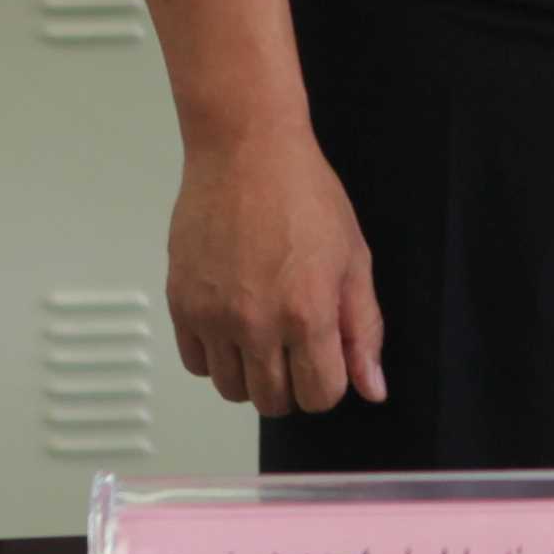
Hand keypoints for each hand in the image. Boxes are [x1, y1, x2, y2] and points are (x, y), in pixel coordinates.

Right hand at [168, 131, 383, 415]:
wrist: (245, 152)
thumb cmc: (302, 193)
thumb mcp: (354, 259)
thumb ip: (364, 330)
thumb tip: (372, 387)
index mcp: (307, 314)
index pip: (319, 395)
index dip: (329, 384)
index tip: (327, 364)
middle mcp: (256, 323)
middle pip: (273, 401)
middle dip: (292, 385)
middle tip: (297, 350)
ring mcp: (213, 316)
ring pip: (231, 389)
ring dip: (252, 374)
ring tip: (265, 336)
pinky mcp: (181, 304)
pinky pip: (195, 363)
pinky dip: (215, 357)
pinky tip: (233, 327)